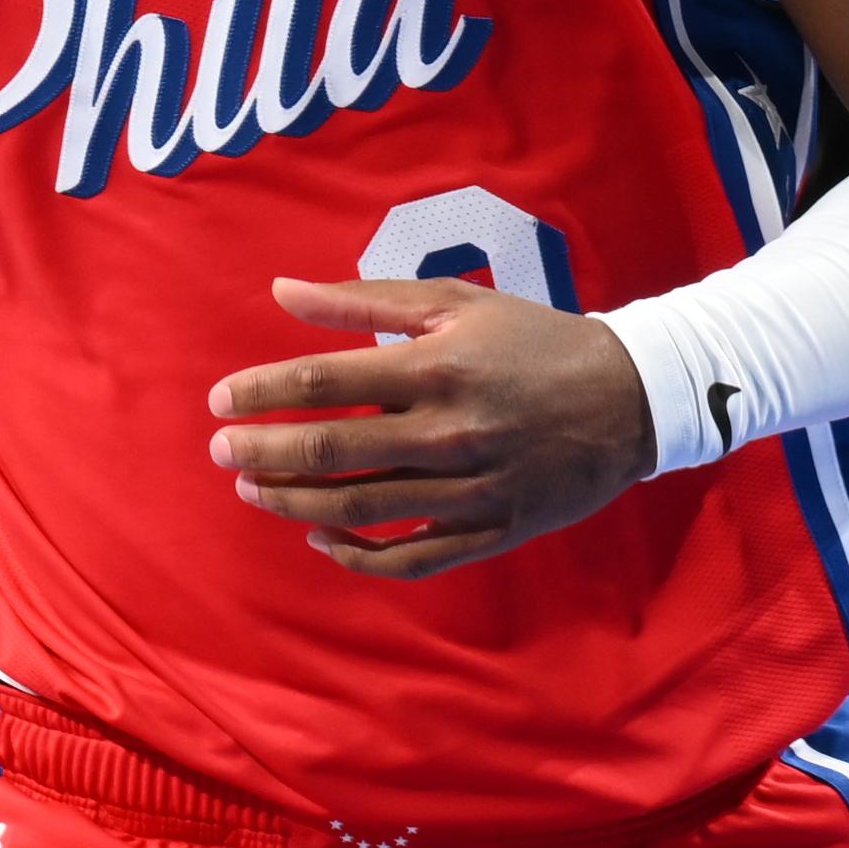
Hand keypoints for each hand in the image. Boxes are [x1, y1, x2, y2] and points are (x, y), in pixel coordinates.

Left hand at [204, 276, 657, 580]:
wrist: (628, 399)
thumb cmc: (533, 341)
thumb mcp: (454, 303)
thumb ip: (362, 299)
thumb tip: (281, 290)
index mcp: (435, 367)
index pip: (323, 381)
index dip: (261, 393)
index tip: (221, 399)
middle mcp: (447, 431)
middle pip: (331, 450)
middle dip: (263, 451)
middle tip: (219, 450)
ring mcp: (469, 488)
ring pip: (361, 509)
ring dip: (294, 502)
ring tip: (253, 489)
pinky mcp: (490, 530)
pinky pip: (411, 557)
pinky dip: (358, 556)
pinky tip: (319, 538)